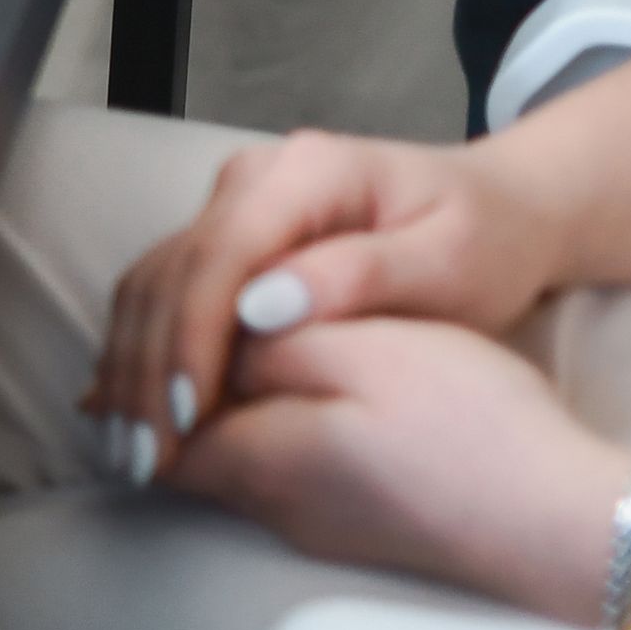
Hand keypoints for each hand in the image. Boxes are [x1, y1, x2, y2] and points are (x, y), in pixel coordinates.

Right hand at [95, 127, 569, 455]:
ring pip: (154, 280)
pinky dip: (146, 351)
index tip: (189, 417)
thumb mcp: (450, 262)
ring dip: (133, 365)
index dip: (194, 338)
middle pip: (173, 270)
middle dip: (149, 367)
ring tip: (131, 448)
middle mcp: (252, 179)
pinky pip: (168, 290)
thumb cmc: (485, 241)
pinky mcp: (229, 236)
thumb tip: (262, 307)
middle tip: (145, 456)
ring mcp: (233, 203)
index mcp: (307, 172)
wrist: (499, 209)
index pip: (222, 254)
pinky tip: (135, 408)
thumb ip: (358, 275)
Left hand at [163, 316, 626, 621]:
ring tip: (200, 344)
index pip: (154, 419)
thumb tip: (208, 332)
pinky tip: (273, 389)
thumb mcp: (363, 349)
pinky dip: (251, 424)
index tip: (128, 322)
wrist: (572, 519)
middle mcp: (276, 508)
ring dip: (205, 406)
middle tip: (144, 332)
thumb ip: (266, 341)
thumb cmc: (475, 427)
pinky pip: (274, 471)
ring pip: (225, 460)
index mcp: (263, 459)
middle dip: (156, 389)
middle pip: (181, 446)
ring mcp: (319, 527)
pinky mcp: (360, 527)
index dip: (131, 368)